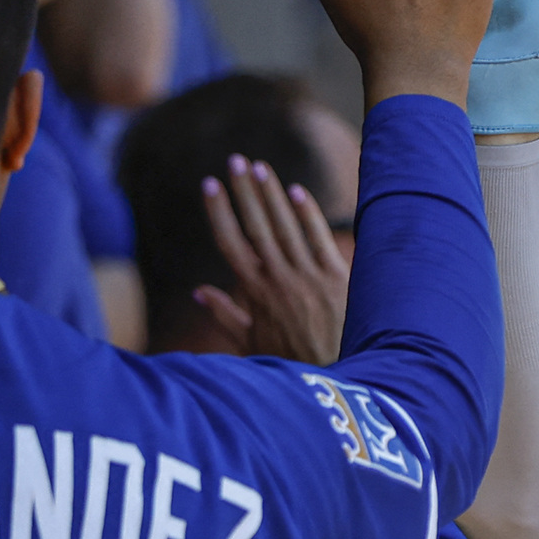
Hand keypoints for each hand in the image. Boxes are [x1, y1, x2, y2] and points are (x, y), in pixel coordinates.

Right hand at [195, 157, 349, 364]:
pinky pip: (320, 238)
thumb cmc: (292, 363)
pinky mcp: (338, 276)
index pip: (231, 242)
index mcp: (255, 292)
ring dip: (273, 194)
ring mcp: (309, 275)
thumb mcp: (252, 344)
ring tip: (261, 168)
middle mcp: (279, 278)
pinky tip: (297, 192)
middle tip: (236, 160)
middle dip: (245, 190)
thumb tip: (199, 293)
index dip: (219, 211)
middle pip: (257, 225)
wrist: (338, 378)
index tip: (209, 184)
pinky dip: (308, 214)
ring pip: (287, 226)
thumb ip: (225, 315)